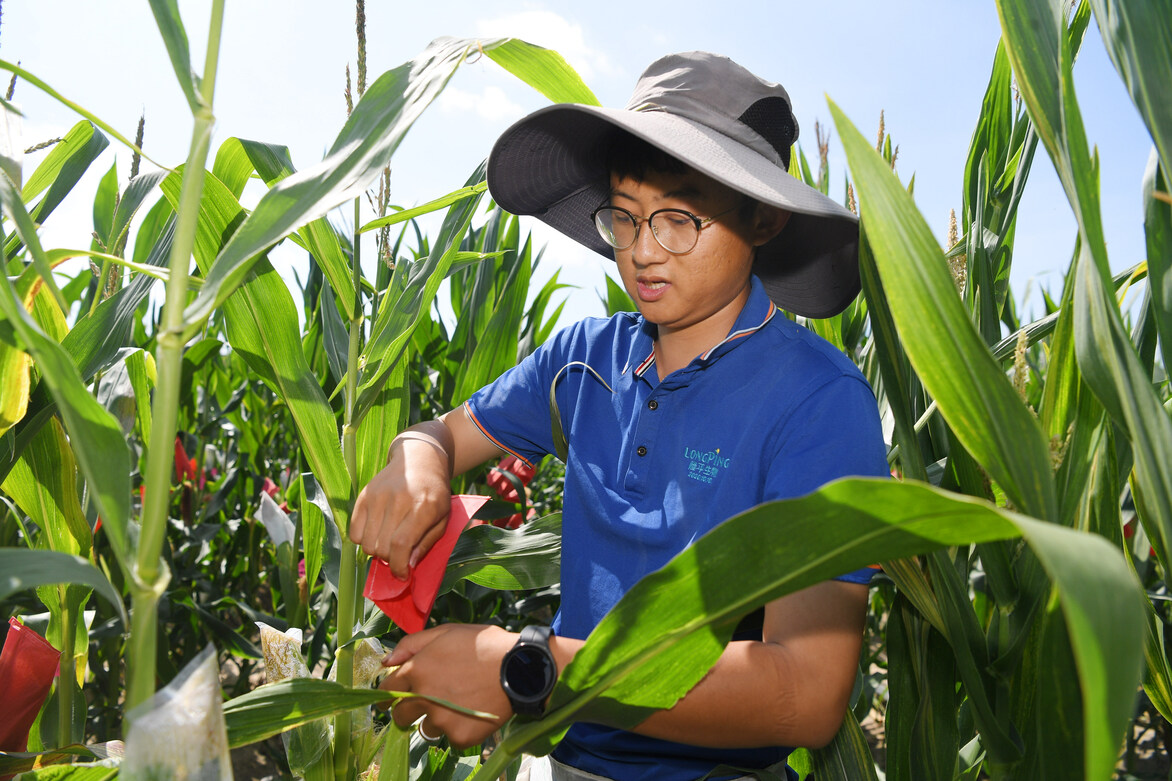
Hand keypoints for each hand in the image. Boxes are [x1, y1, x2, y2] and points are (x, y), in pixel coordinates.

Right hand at [350, 422, 453, 577]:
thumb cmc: (435, 494)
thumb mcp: (442, 519)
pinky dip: (362, 539)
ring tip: (387, 542)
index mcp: (423, 507)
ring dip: (376, 551)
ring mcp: (378, 496)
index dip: (399, 567)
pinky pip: (354, 531)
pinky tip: (376, 532)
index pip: (401, 545)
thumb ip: (426, 544)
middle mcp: (398, 500)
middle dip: (390, 560)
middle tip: (398, 555)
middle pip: (382, 547)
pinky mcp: (364, 494)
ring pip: (366, 543)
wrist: (420, 460)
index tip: (402, 576)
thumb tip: (407, 566)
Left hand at [381, 624, 515, 747]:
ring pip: (426, 727)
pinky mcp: (459, 736)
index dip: (387, 693)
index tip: (390, 697)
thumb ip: (411, 644)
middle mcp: (424, 697)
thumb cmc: (484, 645)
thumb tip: (386, 661)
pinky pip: (451, 736)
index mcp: (417, 670)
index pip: (387, 688)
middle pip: (400, 715)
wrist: (519, 669)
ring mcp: (442, 719)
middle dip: (406, 710)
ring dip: (435, 719)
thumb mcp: (447, 632)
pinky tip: (474, 711)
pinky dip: (459, 727)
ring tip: (459, 704)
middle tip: (425, 703)